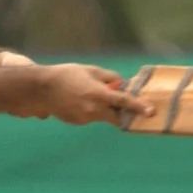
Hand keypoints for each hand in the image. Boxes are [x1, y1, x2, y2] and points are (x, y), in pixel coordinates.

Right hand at [30, 63, 153, 127]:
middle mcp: (94, 110)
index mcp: (99, 95)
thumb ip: (109, 78)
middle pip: (116, 117)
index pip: (124, 102)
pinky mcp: (77, 122)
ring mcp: (85, 118)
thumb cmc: (67, 75)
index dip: (139, 107)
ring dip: (102, 108)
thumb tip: (122, 85)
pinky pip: (90, 116)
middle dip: (121, 113)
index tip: (151, 112)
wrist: (41, 89)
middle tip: (121, 104)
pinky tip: (76, 100)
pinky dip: (89, 110)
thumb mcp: (91, 70)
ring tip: (85, 93)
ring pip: (102, 115)